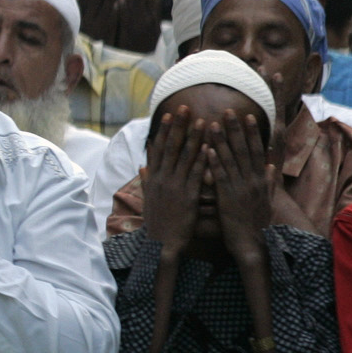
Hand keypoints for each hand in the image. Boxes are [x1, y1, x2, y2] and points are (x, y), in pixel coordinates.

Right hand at [140, 106, 203, 256]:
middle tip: (184, 108)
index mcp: (153, 179)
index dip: (164, 131)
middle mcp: (163, 179)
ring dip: (194, 137)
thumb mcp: (148, 200)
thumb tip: (142, 167)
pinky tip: (210, 147)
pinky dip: (202, 159)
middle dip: (178, 126)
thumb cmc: (157, 223)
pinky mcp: (188, 196)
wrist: (161, 244)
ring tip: (202, 120)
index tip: (169, 115)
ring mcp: (175, 186)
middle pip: (171, 147)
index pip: (158, 149)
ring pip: (185, 157)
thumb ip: (146, 181)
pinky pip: (196, 174)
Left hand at [210, 108, 275, 263]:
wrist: (253, 244)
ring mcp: (240, 188)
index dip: (253, 133)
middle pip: (244, 150)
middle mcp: (252, 181)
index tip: (248, 116)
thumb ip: (269, 183)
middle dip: (236, 129)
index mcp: (261, 180)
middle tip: (229, 111)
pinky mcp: (228, 198)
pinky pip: (220, 177)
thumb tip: (272, 168)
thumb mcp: (266, 201)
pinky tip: (207, 149)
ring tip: (213, 123)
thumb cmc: (257, 223)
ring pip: (230, 160)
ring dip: (222, 140)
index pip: (258, 151)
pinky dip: (214, 162)